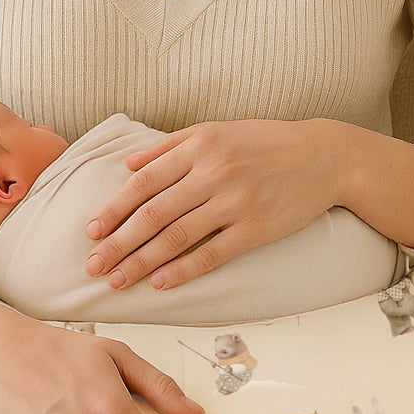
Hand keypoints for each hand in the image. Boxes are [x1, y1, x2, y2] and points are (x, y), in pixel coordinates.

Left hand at [83, 118, 346, 290]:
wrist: (323, 156)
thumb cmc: (263, 142)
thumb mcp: (215, 130)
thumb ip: (169, 146)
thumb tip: (127, 164)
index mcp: (198, 145)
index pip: (143, 181)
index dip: (113, 208)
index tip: (90, 230)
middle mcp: (213, 172)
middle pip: (153, 213)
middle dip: (118, 242)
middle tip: (92, 265)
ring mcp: (236, 201)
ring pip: (177, 236)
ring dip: (142, 262)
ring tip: (116, 281)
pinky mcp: (257, 228)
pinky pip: (213, 253)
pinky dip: (184, 270)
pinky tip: (161, 283)